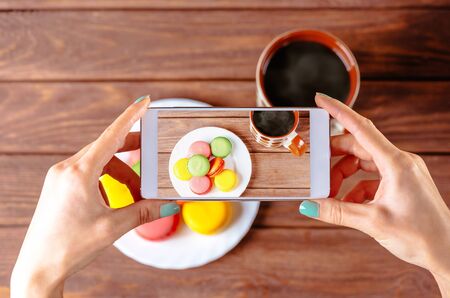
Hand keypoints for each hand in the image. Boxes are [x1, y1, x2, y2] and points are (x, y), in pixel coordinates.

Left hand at [10, 96, 179, 297]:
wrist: (39, 268)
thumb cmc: (70, 247)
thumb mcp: (113, 227)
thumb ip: (144, 212)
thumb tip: (169, 205)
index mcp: (79, 174)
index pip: (111, 136)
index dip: (131, 117)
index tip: (144, 101)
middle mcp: (66, 170)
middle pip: (107, 148)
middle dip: (132, 152)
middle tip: (150, 151)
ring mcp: (60, 177)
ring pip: (99, 162)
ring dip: (122, 173)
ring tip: (137, 193)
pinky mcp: (59, 186)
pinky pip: (89, 173)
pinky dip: (107, 180)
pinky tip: (116, 198)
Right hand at [299, 93, 449, 295]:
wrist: (447, 252)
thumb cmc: (421, 235)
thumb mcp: (372, 222)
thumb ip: (337, 211)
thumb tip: (309, 205)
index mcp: (396, 163)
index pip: (361, 128)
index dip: (339, 112)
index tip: (321, 99)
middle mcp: (400, 162)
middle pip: (358, 147)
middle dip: (334, 158)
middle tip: (315, 167)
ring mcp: (402, 172)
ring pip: (364, 162)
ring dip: (344, 175)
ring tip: (332, 194)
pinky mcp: (402, 182)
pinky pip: (372, 177)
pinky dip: (356, 187)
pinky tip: (350, 203)